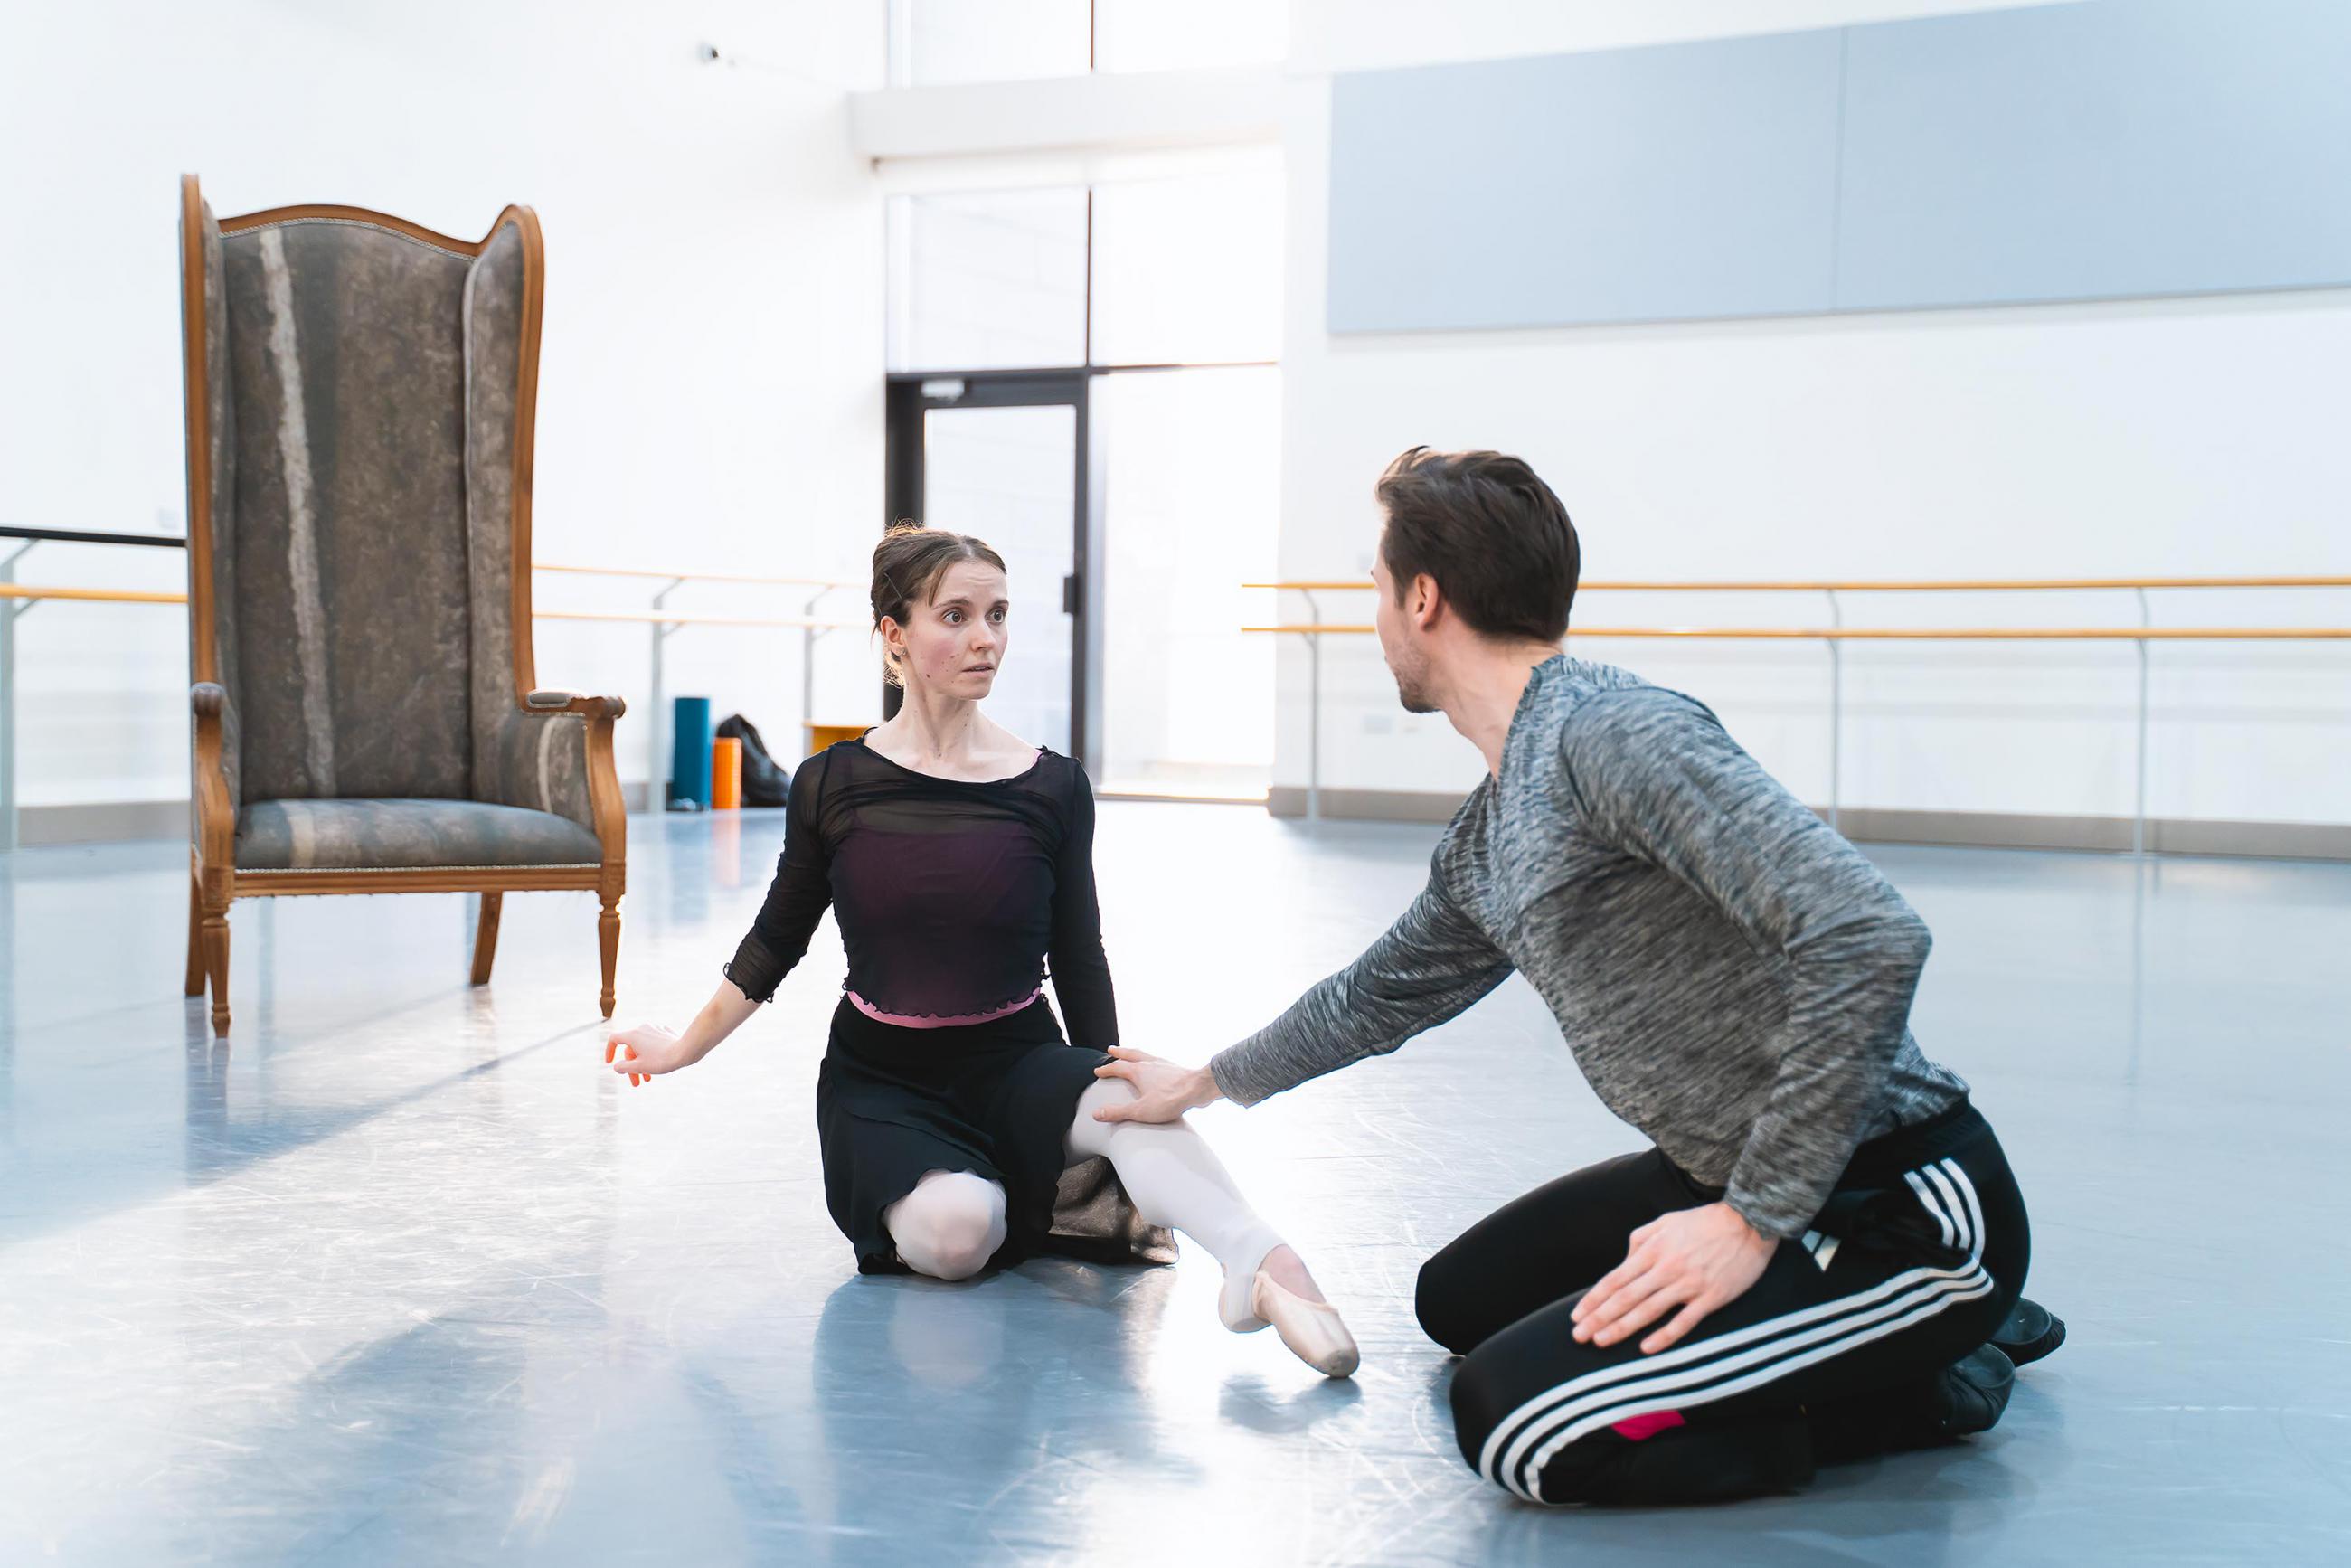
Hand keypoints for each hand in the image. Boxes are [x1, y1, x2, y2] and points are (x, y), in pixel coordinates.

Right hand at [604, 1023, 691, 1085]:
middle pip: (630, 1049)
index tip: (610, 1063)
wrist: (686, 1051)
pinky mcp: (665, 1032)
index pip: (614, 1039)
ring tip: (647, 1079)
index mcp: (633, 1035)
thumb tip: (617, 1067)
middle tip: (637, 1083)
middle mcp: (642, 1028)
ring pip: (642, 1048)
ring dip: (642, 1063)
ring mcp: (654, 1029)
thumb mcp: (638, 1067)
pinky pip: (653, 1044)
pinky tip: (659, 1066)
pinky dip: (651, 1055)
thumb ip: (623, 1067)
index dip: (609, 1051)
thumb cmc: (662, 1060)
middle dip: (632, 1067)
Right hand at [1090, 1046, 1223, 1123]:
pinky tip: (1156, 1066)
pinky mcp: (1175, 1069)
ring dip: (1136, 1054)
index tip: (1098, 1070)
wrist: (1198, 1089)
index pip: (1117, 1067)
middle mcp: (1150, 1064)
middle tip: (1111, 1049)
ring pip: (1145, 1055)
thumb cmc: (1171, 1099)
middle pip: (1131, 1054)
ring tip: (1133, 1054)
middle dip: (1120, 1053)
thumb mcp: (1140, 1110)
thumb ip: (1118, 1112)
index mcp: (1138, 1071)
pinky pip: (1159, 1061)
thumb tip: (1096, 1114)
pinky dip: (1152, 1061)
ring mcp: (1163, 1065)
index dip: (1106, 1069)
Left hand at [1570, 1202, 1775, 1354]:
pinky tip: (1646, 1349)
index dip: (1593, 1300)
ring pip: (1648, 1311)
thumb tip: (1623, 1261)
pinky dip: (1664, 1336)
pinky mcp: (1711, 1297)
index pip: (1614, 1279)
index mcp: (1652, 1250)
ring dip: (1622, 1328)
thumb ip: (1640, 1239)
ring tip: (1601, 1342)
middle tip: (1579, 1336)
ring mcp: (1688, 1284)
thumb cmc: (1705, 1222)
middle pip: (1625, 1298)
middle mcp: (1666, 1268)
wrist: (1749, 1222)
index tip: (1577, 1316)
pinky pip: (1684, 1321)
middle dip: (1599, 1318)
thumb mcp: (1665, 1221)